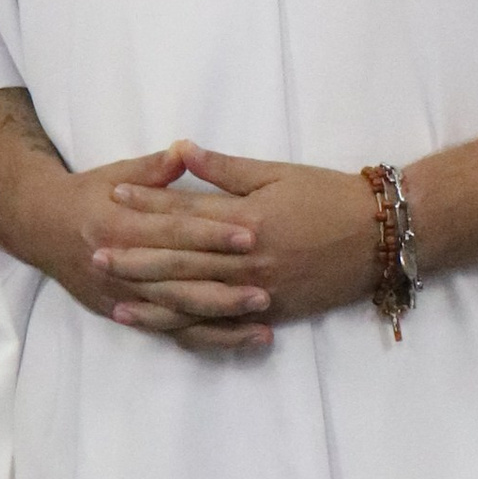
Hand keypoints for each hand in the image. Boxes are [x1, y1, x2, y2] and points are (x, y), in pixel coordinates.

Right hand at [52, 144, 273, 352]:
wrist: (40, 227)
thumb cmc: (87, 195)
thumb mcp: (116, 174)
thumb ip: (154, 169)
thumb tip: (186, 149)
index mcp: (118, 224)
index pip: (172, 232)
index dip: (211, 234)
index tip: (250, 235)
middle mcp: (118, 265)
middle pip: (176, 281)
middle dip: (222, 289)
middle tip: (266, 292)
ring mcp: (120, 295)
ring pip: (175, 314)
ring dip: (218, 321)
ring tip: (261, 326)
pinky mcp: (124, 314)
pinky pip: (169, 332)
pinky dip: (205, 339)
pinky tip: (240, 339)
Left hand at [100, 147, 380, 338]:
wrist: (383, 236)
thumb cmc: (332, 196)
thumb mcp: (279, 173)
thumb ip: (226, 169)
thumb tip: (182, 151)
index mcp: (247, 218)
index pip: (186, 211)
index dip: (147, 202)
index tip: (112, 195)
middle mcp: (248, 259)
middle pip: (180, 259)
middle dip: (135, 257)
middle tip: (94, 253)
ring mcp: (259, 290)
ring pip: (195, 298)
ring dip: (153, 299)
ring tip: (117, 299)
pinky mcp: (272, 312)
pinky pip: (223, 324)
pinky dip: (192, 327)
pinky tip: (168, 327)